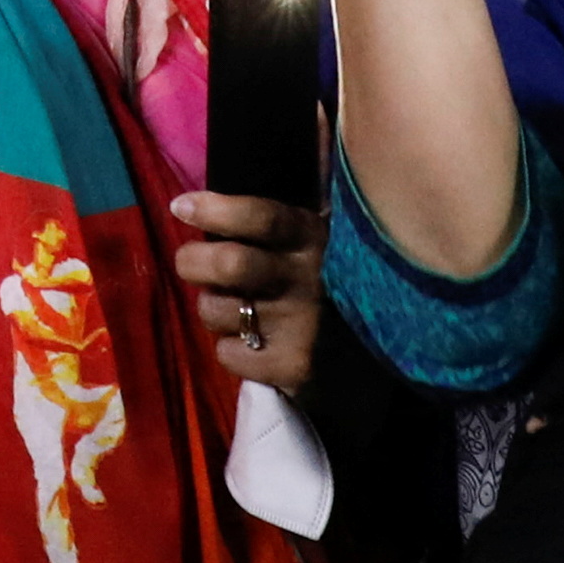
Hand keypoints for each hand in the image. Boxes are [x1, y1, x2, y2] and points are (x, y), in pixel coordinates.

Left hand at [165, 190, 323, 391]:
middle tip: (189, 264)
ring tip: (233, 308)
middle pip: (230, 264)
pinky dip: (230, 349)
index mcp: (312, 238)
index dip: (215, 210)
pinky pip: (228, 354)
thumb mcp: (317, 236)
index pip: (260, 217)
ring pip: (217, 311)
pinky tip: (252, 344)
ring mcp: (302, 325)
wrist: (383, 343)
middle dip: (193, 262)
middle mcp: (308, 279)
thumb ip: (276, 220)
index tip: (180, 207)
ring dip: (213, 309)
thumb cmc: (331, 278)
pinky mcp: (295, 366)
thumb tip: (212, 196)